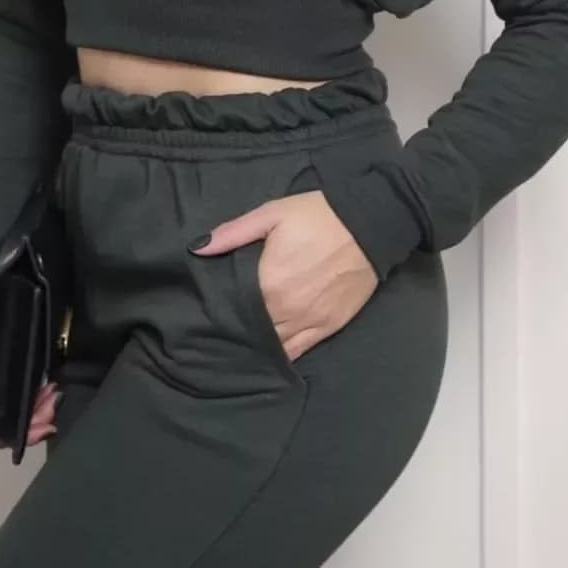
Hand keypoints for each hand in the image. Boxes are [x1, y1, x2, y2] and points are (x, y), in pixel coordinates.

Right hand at [0, 316, 61, 447]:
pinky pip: (15, 399)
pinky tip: (47, 387)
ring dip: (36, 409)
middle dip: (32, 422)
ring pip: (12, 417)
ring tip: (54, 393)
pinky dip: (33, 397)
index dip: (14, 436)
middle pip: (2, 430)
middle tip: (54, 403)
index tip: (41, 426)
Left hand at [188, 191, 378, 361]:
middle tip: (223, 327)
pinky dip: (283, 354)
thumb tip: (198, 248)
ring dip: (260, 345)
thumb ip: (233, 233)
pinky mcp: (330, 327)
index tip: (209, 310)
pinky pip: (300, 351)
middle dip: (238, 330)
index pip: (235, 308)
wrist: (369, 224)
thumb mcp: (271, 214)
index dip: (221, 311)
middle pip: (253, 331)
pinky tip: (271, 353)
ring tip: (244, 343)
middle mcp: (287, 310)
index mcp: (268, 284)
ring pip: (275, 346)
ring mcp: (310, 322)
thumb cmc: (317, 216)